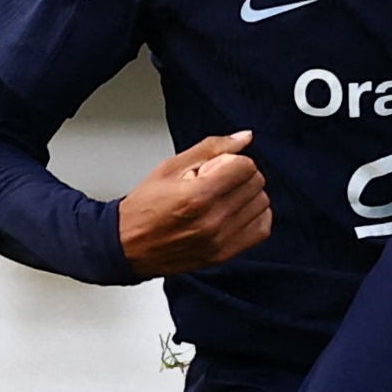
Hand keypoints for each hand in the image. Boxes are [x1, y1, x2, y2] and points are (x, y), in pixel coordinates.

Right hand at [117, 132, 269, 275]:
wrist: (129, 245)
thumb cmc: (145, 207)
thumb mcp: (171, 167)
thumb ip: (211, 149)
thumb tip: (244, 137)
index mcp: (198, 195)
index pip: (245, 167)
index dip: (235, 161)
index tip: (222, 165)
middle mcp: (212, 220)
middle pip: (256, 184)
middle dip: (242, 176)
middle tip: (221, 180)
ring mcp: (220, 240)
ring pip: (262, 205)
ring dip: (248, 195)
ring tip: (225, 197)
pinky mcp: (224, 254)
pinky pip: (261, 229)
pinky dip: (254, 216)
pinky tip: (236, 212)